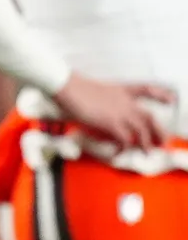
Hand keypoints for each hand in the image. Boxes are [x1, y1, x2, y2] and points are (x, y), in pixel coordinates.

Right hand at [53, 73, 173, 150]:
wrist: (67, 86)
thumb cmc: (74, 86)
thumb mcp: (94, 91)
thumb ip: (104, 101)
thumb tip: (101, 113)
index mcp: (121, 89)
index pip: (146, 89)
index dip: (161, 95)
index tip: (171, 100)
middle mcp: (125, 101)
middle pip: (149, 116)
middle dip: (158, 131)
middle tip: (161, 141)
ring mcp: (120, 112)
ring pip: (142, 131)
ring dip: (146, 144)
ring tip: (146, 152)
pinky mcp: (111, 123)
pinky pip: (125, 140)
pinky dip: (124, 149)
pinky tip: (119, 153)